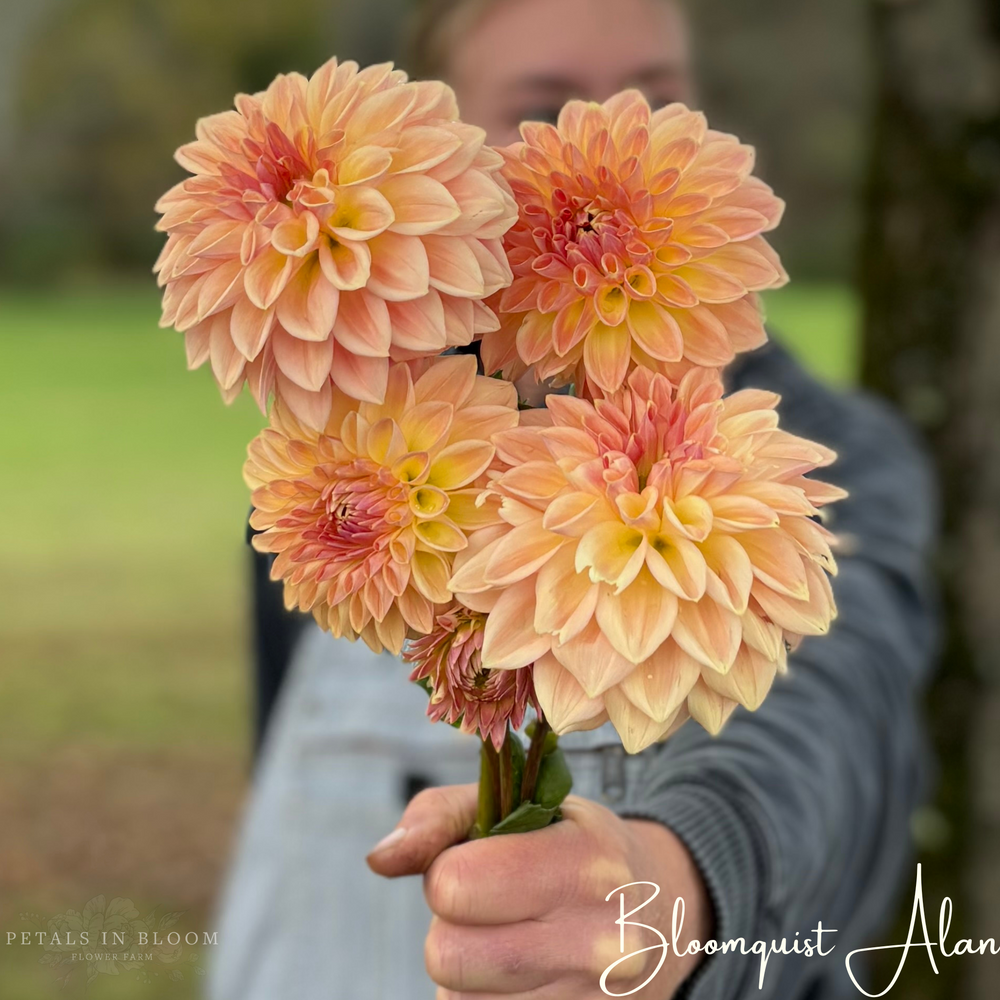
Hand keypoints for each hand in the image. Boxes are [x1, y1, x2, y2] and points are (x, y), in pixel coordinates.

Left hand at [367, 784, 712, 998]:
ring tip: (513, 937)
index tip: (477, 863)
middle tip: (493, 906)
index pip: (455, 886)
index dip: (448, 871)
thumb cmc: (572, 846)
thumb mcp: (523, 804)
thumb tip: (380, 857)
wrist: (659, 913)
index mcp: (588, 863)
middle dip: (451, 926)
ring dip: (467, 970)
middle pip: (446, 956)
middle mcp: (603, 942)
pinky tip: (524, 974)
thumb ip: (441, 816)